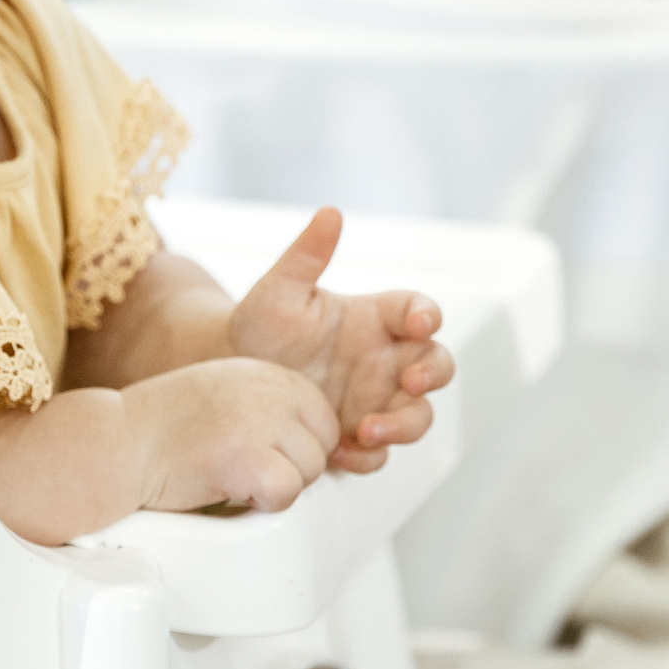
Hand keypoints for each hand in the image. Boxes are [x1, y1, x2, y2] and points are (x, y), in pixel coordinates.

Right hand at [125, 358, 339, 514]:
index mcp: (271, 372)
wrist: (117, 443)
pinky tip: (226, 488)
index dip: (294, 449)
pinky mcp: (246, 458)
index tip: (256, 453)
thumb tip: (316, 443)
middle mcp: (271, 390)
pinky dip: (260, 504)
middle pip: (321, 450)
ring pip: (308, 474)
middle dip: (287, 469)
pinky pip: (286, 494)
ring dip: (271, 486)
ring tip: (227, 474)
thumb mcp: (229, 394)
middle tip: (238, 467)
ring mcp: (260, 421)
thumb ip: (272, 407)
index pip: (323, 421)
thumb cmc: (164, 427)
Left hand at [226, 207, 453, 473]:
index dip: (428, 316)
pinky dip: (368, 456)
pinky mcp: (358, 437)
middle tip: (411, 380)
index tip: (420, 322)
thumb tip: (330, 213)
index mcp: (377, 319)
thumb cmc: (259, 326)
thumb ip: (306, 256)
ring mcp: (377, 401)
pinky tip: (341, 453)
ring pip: (417, 416)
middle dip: (433, 373)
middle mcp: (387, 360)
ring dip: (403, 424)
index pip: (419, 312)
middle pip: (437, 366)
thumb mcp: (279, 290)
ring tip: (367, 428)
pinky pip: (380, 454)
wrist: (231, 375)